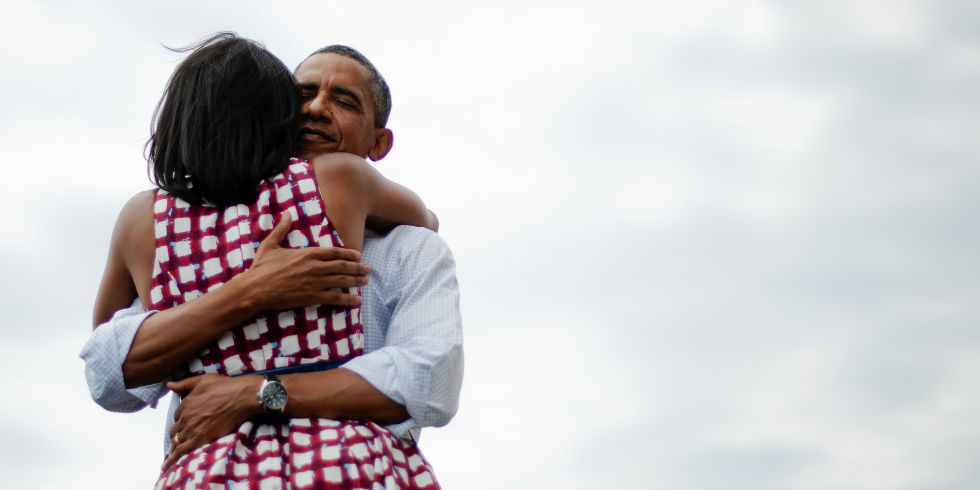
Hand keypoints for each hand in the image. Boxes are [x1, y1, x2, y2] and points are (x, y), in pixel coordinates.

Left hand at [162, 374, 262, 469]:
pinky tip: (167, 466)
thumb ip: (184, 384)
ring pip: (177, 441)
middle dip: (177, 435)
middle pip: (176, 430)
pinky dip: (172, 459)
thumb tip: (169, 384)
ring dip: (174, 448)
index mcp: (186, 403)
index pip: (177, 415)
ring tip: (171, 457)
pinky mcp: (200, 438)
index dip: (181, 420)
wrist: (241, 397)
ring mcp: (192, 428)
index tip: (184, 424)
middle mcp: (186, 416)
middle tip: (179, 441)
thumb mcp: (203, 380)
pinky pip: (181, 451)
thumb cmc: (226, 386)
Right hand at [243, 213, 369, 310]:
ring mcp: (315, 282)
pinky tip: (357, 300)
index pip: (334, 252)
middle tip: (368, 269)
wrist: (255, 289)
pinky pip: (334, 297)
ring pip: (342, 281)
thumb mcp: (271, 244)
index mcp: (307, 254)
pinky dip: (347, 299)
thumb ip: (282, 229)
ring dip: (356, 281)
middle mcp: (315, 267)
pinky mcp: (312, 297)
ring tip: (366, 281)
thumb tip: (287, 213)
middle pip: (342, 266)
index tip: (358, 255)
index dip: (349, 253)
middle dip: (357, 267)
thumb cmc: (261, 267)